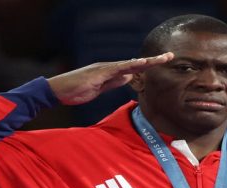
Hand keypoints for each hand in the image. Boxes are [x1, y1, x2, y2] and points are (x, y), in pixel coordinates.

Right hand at [47, 53, 173, 104]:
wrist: (56, 91)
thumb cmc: (75, 91)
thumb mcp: (99, 89)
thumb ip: (113, 82)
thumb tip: (128, 78)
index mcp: (110, 72)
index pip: (133, 68)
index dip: (148, 65)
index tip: (162, 63)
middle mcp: (109, 67)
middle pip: (135, 63)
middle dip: (153, 61)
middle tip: (170, 56)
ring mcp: (103, 69)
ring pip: (129, 64)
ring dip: (145, 62)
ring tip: (161, 59)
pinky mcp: (97, 74)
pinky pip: (116, 70)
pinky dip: (129, 66)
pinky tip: (140, 64)